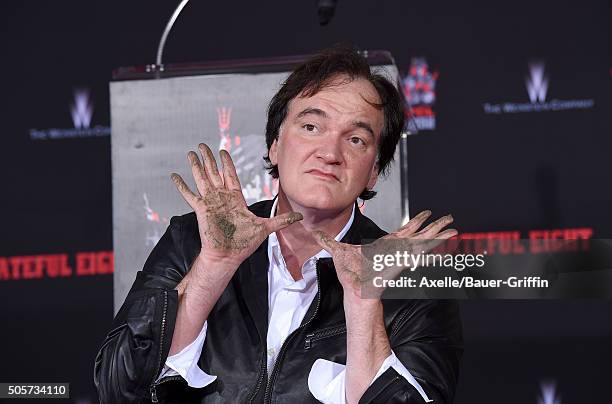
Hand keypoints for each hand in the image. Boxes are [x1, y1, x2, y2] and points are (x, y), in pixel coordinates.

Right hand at [171, 143, 301, 266]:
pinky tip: (175, 176)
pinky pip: (190, 195)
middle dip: (209, 159)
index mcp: (235, 199)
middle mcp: (221, 198)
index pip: (230, 176)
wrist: (229, 255)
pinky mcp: (201, 210)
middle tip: (203, 145)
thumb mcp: (266, 227)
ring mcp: (210, 203)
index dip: (226, 163)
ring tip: (191, 153)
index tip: (222, 151)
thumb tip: (300, 217)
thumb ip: (282, 220)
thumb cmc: (244, 244)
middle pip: (214, 173)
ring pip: (202, 179)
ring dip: (196, 166)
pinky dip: (182, 185)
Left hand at [313, 210, 456, 299]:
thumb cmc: (349, 274)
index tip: (427, 214)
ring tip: (453, 227)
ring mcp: (401, 256)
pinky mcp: (402, 262)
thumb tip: (315, 233)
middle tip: (449, 218)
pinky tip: (443, 243)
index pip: (403, 232)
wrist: (355, 290)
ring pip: (423, 242)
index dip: (415, 223)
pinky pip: (419, 253)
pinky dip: (432, 247)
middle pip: (419, 235)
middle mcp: (397, 250)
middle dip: (434, 226)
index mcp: (386, 246)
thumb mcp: (337, 251)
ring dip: (438, 234)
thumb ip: (327, 241)